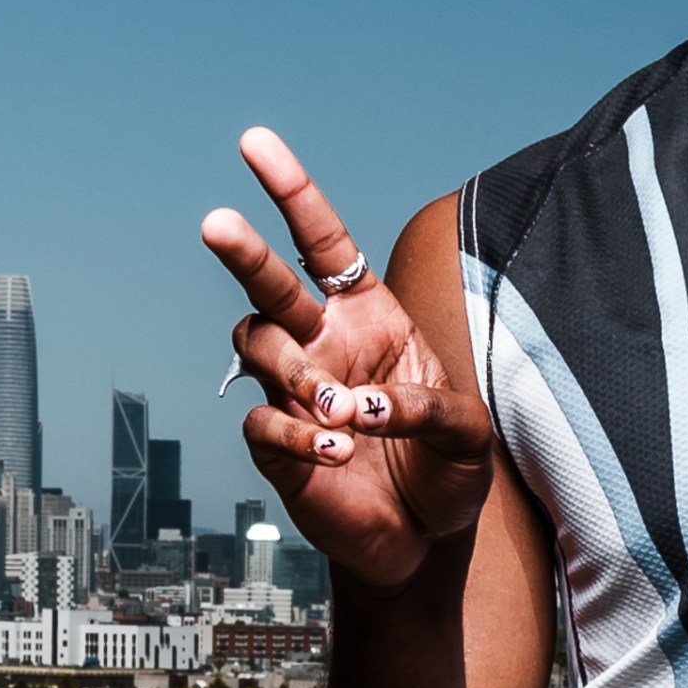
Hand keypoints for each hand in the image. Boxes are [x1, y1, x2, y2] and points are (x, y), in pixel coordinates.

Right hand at [202, 131, 497, 592]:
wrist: (422, 543)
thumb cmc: (446, 472)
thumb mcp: (469, 433)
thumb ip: (433, 408)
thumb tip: (368, 404)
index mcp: (367, 317)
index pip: (322, 241)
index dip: (291, 192)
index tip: (254, 144)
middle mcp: (321, 344)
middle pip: (267, 281)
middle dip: (242, 249)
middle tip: (218, 223)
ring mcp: (292, 393)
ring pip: (254, 344)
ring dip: (292, 371)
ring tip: (341, 413)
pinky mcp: (275, 447)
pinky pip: (259, 423)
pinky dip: (295, 436)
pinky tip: (336, 455)